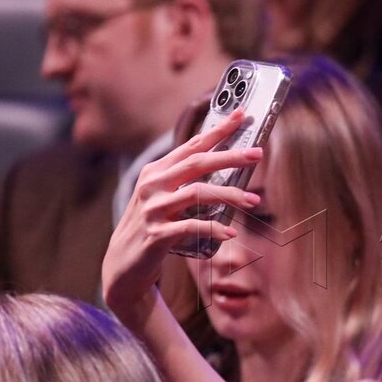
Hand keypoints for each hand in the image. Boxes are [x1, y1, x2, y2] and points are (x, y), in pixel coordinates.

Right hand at [102, 109, 261, 324]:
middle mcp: (152, 185)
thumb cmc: (153, 227)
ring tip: (253, 201)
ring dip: (229, 196)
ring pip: (196, 193)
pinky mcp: (156, 234)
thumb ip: (188, 181)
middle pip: (196, 163)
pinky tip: (230, 232)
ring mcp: (152, 209)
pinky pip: (191, 227)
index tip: (241, 115)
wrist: (123, 265)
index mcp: (157, 171)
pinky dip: (214, 228)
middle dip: (229, 157)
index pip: (191, 145)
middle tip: (257, 154)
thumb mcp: (165, 199)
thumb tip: (227, 165)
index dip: (218, 130)